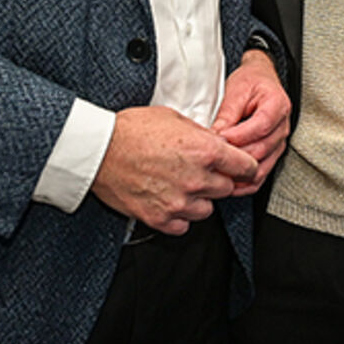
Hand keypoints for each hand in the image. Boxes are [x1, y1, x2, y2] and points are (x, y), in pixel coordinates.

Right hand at [91, 106, 258, 234]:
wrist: (98, 150)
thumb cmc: (131, 129)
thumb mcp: (174, 118)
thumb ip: (201, 134)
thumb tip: (217, 142)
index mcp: (204, 151)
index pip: (245, 166)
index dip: (244, 166)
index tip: (241, 167)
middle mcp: (196, 178)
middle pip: (226, 189)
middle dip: (218, 180)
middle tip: (201, 171)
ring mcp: (178, 202)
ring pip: (206, 210)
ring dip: (199, 199)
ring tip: (181, 186)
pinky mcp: (160, 218)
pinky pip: (183, 225)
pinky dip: (179, 216)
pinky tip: (168, 200)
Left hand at [211, 50, 291, 194]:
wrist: (261, 80)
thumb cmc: (251, 82)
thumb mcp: (237, 90)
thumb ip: (228, 113)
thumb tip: (215, 136)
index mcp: (277, 105)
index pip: (261, 126)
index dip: (239, 135)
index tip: (219, 137)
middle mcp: (282, 127)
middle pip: (262, 149)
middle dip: (236, 155)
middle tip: (213, 155)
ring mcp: (279, 143)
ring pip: (262, 167)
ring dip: (239, 173)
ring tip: (218, 172)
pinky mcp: (271, 155)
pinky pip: (262, 175)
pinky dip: (245, 183)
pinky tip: (229, 183)